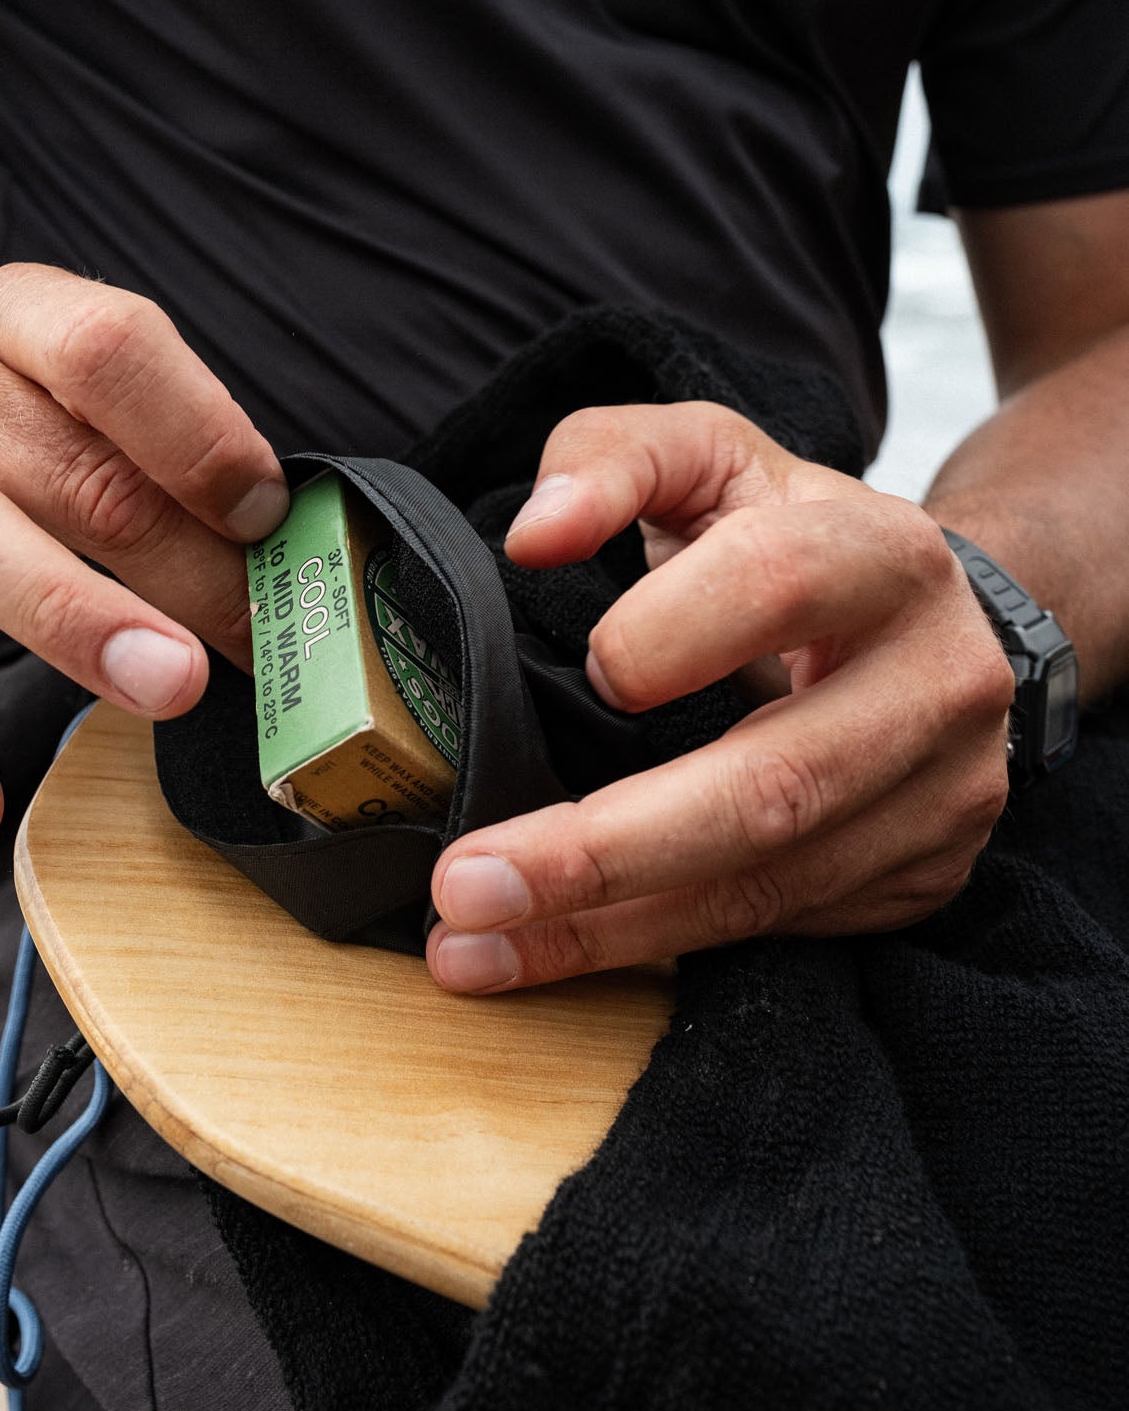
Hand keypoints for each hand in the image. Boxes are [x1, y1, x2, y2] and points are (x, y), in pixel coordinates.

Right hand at [0, 262, 287, 841]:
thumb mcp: (57, 375)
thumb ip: (150, 442)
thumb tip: (268, 550)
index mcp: (4, 313)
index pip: (107, 350)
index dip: (199, 436)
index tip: (265, 516)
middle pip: (64, 468)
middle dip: (183, 564)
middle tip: (262, 640)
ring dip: (77, 618)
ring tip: (172, 684)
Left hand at [427, 402, 1013, 991]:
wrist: (929, 624)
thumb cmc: (788, 536)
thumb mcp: (708, 458)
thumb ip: (612, 458)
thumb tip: (536, 533)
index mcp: (884, 555)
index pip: (774, 585)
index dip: (667, 632)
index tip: (588, 670)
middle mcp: (939, 681)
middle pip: (770, 786)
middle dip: (602, 850)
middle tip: (467, 882)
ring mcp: (944, 794)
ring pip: (766, 885)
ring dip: (606, 930)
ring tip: (473, 949)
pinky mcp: (922, 876)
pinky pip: (777, 929)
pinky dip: (653, 950)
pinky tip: (554, 952)